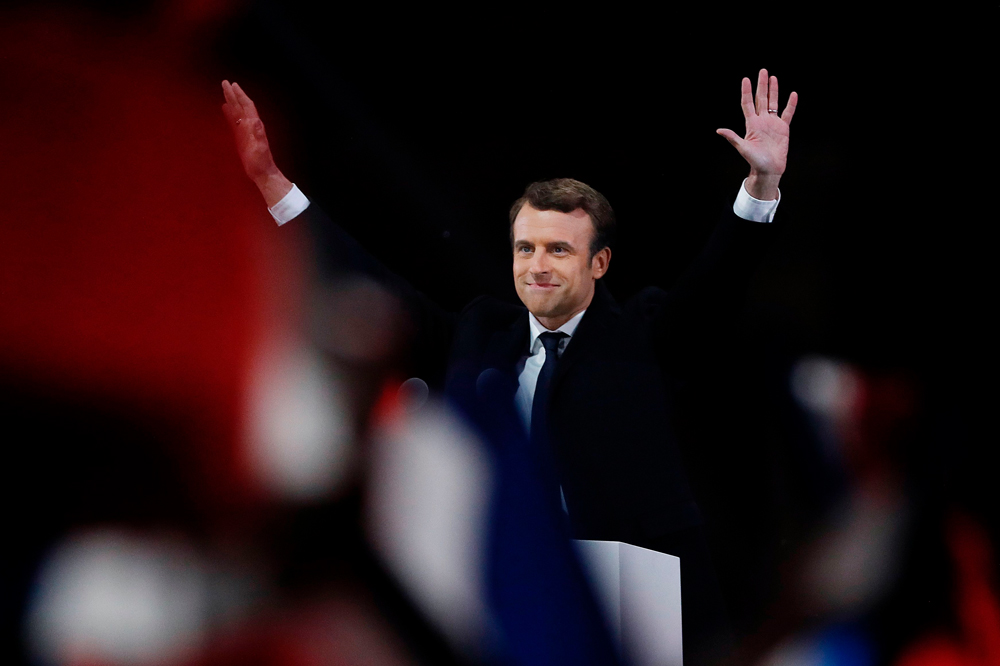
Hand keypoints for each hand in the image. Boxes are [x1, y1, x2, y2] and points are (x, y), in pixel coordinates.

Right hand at [221, 80, 291, 206]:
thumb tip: (255, 120)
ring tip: (224, 91)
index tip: (232, 85)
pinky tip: (224, 108)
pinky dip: (229, 114)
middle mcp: (250, 125)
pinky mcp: (241, 137)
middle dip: (233, 94)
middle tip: (225, 82)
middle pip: (241, 106)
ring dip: (231, 101)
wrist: (262, 173)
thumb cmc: (261, 162)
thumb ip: (258, 134)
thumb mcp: (260, 148)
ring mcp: (245, 131)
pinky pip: (234, 122)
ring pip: (237, 112)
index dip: (240, 95)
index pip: (247, 106)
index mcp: (254, 125)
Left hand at [717, 69, 797, 199]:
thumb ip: (733, 137)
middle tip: (762, 71)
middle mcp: (762, 121)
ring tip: (773, 77)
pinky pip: (787, 113)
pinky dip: (790, 104)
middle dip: (761, 85)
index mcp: (752, 124)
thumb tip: (719, 130)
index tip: (745, 79)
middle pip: (761, 99)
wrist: (768, 170)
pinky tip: (793, 94)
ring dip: (773, 90)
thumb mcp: (743, 148)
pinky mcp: (783, 129)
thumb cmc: (755, 161)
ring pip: (773, 103)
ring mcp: (773, 124)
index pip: (748, 104)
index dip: (747, 92)